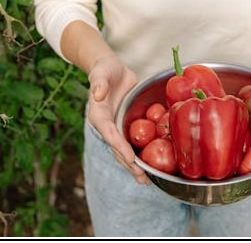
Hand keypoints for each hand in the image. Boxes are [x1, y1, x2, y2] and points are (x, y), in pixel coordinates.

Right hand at [86, 55, 148, 183]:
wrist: (111, 69)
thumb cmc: (104, 70)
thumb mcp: (101, 73)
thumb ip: (99, 83)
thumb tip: (98, 94)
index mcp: (99, 116)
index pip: (110, 134)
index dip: (120, 147)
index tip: (130, 158)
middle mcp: (108, 126)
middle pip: (118, 149)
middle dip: (129, 164)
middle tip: (142, 178)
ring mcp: (118, 127)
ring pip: (126, 150)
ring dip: (135, 166)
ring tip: (147, 181)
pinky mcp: (127, 125)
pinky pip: (134, 141)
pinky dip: (141, 154)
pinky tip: (152, 165)